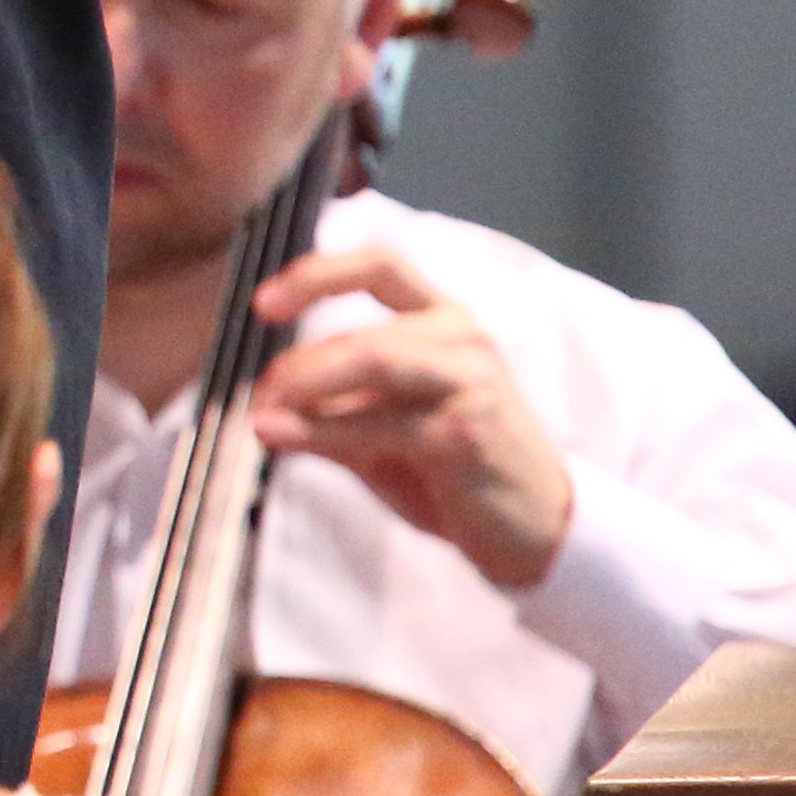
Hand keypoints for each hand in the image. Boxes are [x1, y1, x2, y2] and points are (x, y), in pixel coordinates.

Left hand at [250, 247, 578, 589]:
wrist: (538, 527)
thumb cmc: (454, 469)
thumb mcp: (387, 428)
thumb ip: (334, 409)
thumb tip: (263, 406)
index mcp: (445, 321)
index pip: (382, 267)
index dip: (318, 275)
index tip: (264, 302)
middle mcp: (464, 341)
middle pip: (365, 334)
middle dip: (298, 364)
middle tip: (257, 394)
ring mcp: (472, 386)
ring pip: (373, 362)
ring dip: (307, 388)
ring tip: (264, 413)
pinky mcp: (467, 435)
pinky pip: (380, 424)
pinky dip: (321, 431)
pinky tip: (284, 439)